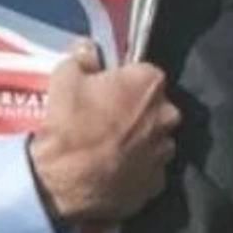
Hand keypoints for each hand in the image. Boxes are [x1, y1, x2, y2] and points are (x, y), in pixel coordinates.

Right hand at [28, 43, 179, 223]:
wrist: (64, 182)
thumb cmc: (68, 124)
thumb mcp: (64, 78)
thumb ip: (81, 57)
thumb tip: (89, 50)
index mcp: (150, 83)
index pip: (144, 73)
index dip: (124, 81)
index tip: (107, 90)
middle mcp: (167, 115)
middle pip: (155, 106)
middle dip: (137, 109)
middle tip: (109, 118)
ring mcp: (165, 151)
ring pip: (155, 139)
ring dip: (139, 140)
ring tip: (111, 148)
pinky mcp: (157, 183)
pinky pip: (149, 169)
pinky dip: (136, 168)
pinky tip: (114, 170)